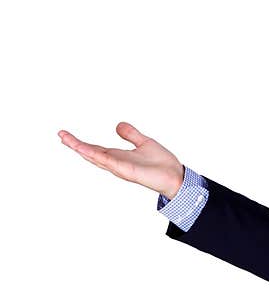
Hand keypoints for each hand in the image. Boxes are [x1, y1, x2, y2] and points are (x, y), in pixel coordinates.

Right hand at [58, 122, 184, 198]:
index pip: (95, 148)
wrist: (175, 176)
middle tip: (60, 135)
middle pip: (91, 153)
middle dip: (75, 145)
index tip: (66, 134)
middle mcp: (116, 163)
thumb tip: (118, 125)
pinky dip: (95, 155)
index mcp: (118, 157)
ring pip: (95, 157)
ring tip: (65, 139)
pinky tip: (84, 149)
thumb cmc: (162, 164)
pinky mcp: (126, 170)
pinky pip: (107, 162)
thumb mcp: (144, 142)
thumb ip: (131, 134)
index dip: (80, 143)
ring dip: (80, 148)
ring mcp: (119, 167)